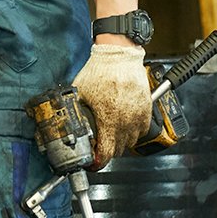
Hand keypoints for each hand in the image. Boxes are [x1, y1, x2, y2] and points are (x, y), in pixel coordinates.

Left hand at [71, 41, 151, 167]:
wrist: (119, 55)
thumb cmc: (100, 71)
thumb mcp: (80, 93)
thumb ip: (77, 112)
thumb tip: (69, 125)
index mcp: (108, 119)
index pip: (107, 154)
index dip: (98, 162)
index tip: (93, 162)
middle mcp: (126, 121)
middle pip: (118, 150)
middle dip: (107, 150)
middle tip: (99, 145)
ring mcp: (138, 116)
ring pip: (130, 142)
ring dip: (120, 142)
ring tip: (110, 134)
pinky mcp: (146, 110)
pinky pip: (141, 130)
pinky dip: (133, 132)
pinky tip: (123, 124)